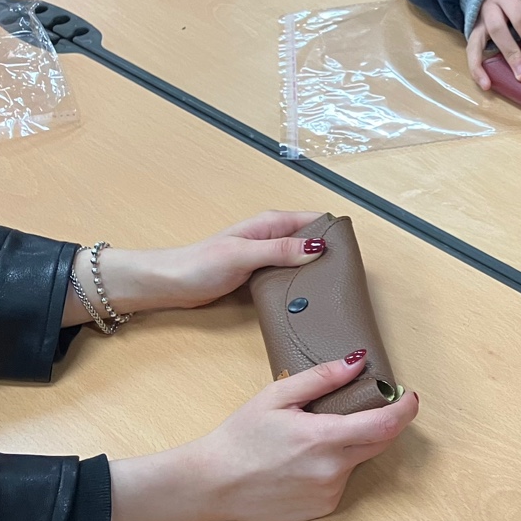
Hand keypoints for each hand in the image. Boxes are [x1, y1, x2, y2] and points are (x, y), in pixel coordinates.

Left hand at [62, 211, 328, 326]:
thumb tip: (318, 249)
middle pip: (314, 242)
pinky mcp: (262, 275)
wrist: (169, 284)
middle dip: (330, 256)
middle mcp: (274, 237)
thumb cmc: (200, 264)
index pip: (316, 220)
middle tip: (346, 280)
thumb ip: (280, 251)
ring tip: (331, 292)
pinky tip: (307, 299)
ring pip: (303, 260)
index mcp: (272, 223)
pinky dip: (300, 284)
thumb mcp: (243, 255)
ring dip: (315, 273)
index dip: (335, 234)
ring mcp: (268, 256)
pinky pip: (290, 275)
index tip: (351, 254)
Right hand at [107, 353, 419, 520]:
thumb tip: (358, 362)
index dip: (405, 409)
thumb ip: (321, 378)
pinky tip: (304, 462)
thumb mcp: (277, 396)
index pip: (385, 425)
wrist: (212, 483)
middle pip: (380, 442)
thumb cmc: (241, 436)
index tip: (408, 396)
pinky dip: (335, 465)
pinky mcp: (323, 508)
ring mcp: (329, 492)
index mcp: (323, 438)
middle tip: (366, 406)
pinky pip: (342, 480)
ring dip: (352, 444)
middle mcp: (333, 469)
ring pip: (359, 460)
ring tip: (313, 437)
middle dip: (382, 422)